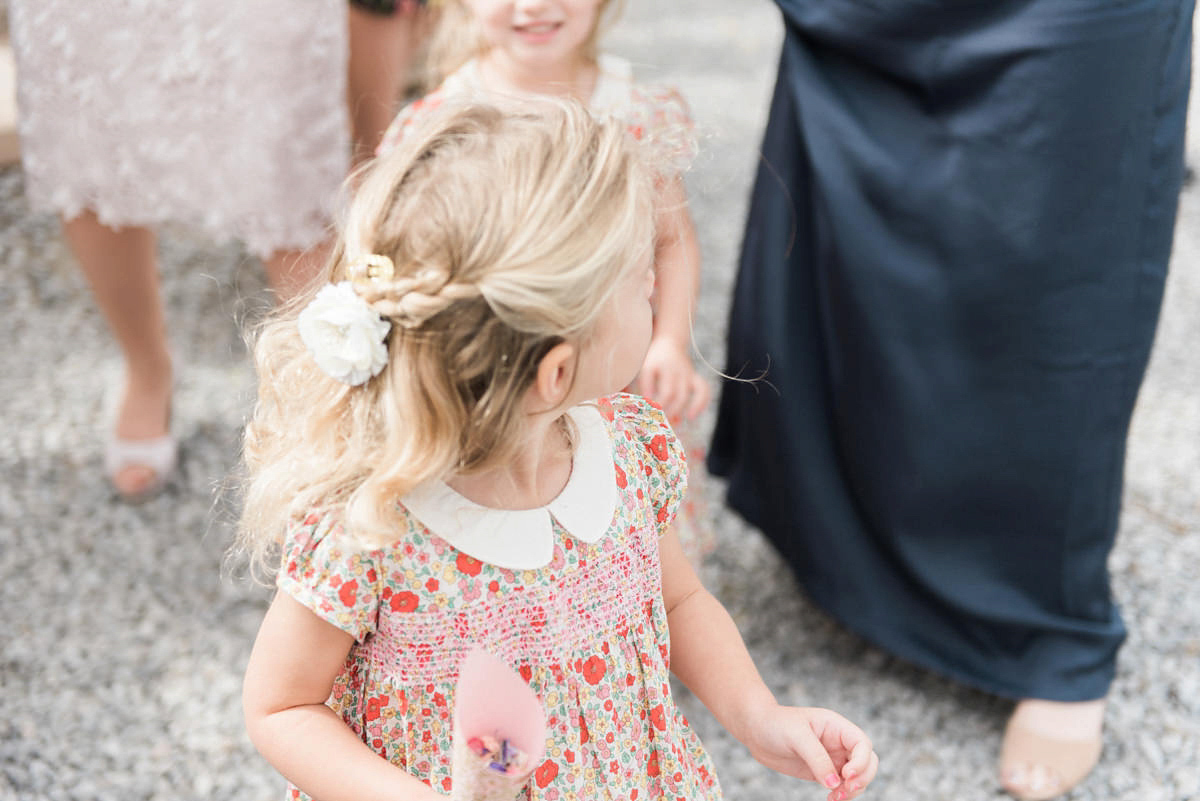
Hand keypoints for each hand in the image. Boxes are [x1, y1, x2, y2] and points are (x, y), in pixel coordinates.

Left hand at [637, 337, 709, 421]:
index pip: (652, 380)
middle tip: (658, 422)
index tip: (647, 409)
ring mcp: (685, 373)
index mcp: (655, 364)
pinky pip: (703, 390)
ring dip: (678, 410)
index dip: (651, 397)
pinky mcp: (695, 377)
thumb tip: (640, 407)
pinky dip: (700, 404)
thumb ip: (642, 386)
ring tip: (672, 423)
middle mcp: (672, 369)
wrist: (670, 341)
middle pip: (670, 392)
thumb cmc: (651, 361)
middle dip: (664, 410)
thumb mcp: (642, 368)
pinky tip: (691, 416)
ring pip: (684, 394)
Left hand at [743, 705, 878, 800]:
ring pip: (857, 777)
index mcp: (836, 726)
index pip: (862, 744)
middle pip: (867, 762)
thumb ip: (816, 758)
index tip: (846, 774)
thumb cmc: (776, 724)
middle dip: (862, 778)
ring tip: (836, 798)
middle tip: (845, 789)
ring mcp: (832, 757)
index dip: (861, 761)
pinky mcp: (822, 771)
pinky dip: (841, 795)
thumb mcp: (796, 736)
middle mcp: (839, 742)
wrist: (756, 730)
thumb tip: (834, 782)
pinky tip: (831, 799)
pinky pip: (841, 785)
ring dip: (853, 790)